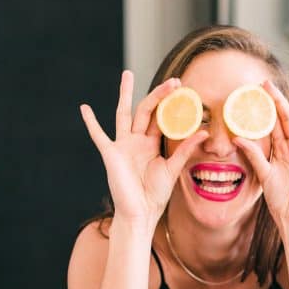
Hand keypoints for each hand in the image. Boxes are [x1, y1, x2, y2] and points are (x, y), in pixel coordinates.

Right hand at [80, 71, 207, 229]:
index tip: (183, 89)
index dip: (171, 105)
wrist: (140, 213)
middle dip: (158, 94)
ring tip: (128, 74)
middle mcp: (136, 141)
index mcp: (151, 144)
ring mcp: (123, 146)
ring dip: (125, 94)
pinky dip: (91, 123)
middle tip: (173, 81)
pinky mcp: (111, 154)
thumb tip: (204, 131)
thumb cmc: (154, 195)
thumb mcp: (173, 169)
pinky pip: (99, 136)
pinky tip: (84, 108)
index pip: (161, 118)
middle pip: (146, 110)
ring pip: (124, 114)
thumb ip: (186, 149)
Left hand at [233, 75, 288, 231]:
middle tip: (267, 81)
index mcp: (279, 150)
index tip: (254, 93)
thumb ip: (253, 155)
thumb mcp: (263, 174)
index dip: (264, 109)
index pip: (271, 124)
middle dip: (277, 99)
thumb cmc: (280, 200)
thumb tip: (236, 138)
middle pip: (285, 117)